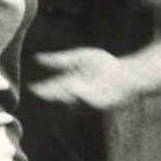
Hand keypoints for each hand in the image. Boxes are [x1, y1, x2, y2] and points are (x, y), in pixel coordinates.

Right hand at [30, 48, 149, 110]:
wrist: (128, 73)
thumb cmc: (105, 66)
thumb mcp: (80, 57)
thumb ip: (60, 59)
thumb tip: (36, 58)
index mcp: (69, 83)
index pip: (53, 88)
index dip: (43, 89)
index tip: (32, 88)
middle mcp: (77, 94)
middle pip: (61, 95)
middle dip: (52, 94)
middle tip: (41, 92)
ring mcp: (89, 100)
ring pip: (74, 100)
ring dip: (65, 95)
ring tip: (56, 87)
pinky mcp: (102, 103)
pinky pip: (90, 101)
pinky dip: (83, 95)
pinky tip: (76, 88)